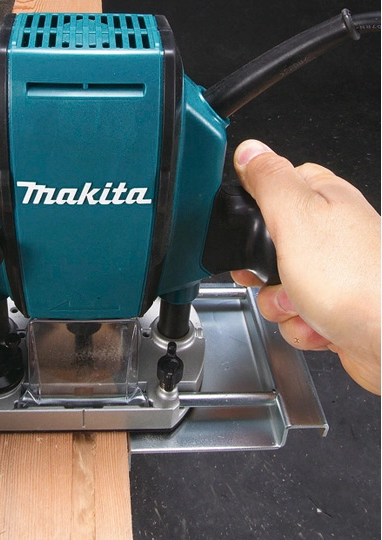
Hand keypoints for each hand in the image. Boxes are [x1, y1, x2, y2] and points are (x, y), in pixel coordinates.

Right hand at [231, 139, 379, 394]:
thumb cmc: (356, 283)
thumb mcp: (297, 219)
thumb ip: (269, 182)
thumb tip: (250, 150)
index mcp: (327, 200)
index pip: (280, 184)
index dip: (255, 206)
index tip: (245, 226)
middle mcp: (334, 235)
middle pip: (272, 243)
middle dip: (262, 271)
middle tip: (271, 275)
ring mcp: (336, 274)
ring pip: (280, 285)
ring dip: (280, 304)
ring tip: (302, 306)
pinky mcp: (336, 308)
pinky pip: (297, 315)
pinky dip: (301, 326)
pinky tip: (318, 326)